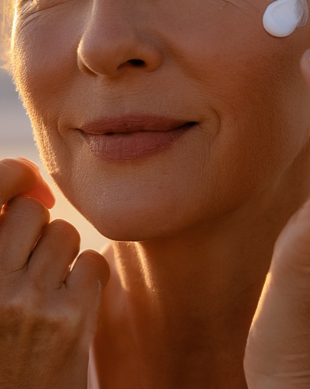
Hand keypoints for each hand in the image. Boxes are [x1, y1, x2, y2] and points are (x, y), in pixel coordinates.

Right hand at [0, 157, 109, 388]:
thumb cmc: (2, 341)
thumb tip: (29, 183)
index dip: (13, 175)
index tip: (28, 183)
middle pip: (30, 210)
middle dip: (38, 224)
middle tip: (33, 257)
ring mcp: (28, 302)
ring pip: (63, 234)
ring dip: (62, 254)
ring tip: (48, 286)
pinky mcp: (69, 318)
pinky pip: (92, 262)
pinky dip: (88, 277)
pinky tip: (72, 302)